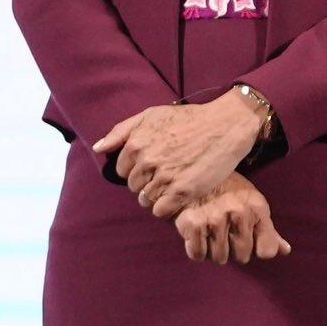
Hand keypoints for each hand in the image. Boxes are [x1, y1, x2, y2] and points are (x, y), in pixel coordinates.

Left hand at [94, 93, 262, 218]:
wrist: (228, 124)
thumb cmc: (191, 118)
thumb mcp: (153, 115)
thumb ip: (122, 130)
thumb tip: (99, 149)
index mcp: (136, 144)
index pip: (123, 170)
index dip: (139, 168)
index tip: (157, 163)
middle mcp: (147, 161)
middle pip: (134, 187)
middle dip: (148, 182)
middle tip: (169, 172)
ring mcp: (164, 178)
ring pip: (146, 200)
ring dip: (159, 195)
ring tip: (177, 182)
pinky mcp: (182, 192)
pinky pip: (160, 211)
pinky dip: (168, 207)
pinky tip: (180, 195)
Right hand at [174, 172, 291, 265]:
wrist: (195, 175)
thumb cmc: (229, 192)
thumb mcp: (254, 205)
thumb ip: (269, 231)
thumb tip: (285, 251)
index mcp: (258, 209)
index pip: (267, 250)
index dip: (257, 250)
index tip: (250, 242)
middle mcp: (239, 214)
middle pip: (242, 257)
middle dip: (234, 250)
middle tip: (226, 233)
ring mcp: (215, 220)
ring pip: (219, 258)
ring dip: (214, 251)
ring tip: (211, 232)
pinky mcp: (193, 225)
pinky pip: (198, 255)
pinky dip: (196, 249)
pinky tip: (198, 234)